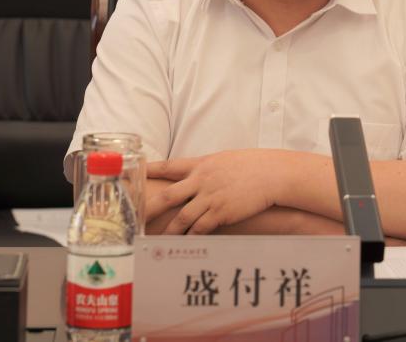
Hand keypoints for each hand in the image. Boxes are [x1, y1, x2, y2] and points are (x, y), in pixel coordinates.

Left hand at [146, 149, 287, 234]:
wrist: (270, 174)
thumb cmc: (250, 165)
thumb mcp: (223, 160)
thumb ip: (205, 168)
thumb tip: (194, 174)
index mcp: (200, 165)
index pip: (169, 166)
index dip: (150, 170)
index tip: (135, 173)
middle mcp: (201, 180)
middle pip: (169, 196)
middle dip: (150, 208)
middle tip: (135, 217)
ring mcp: (210, 197)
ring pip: (183, 218)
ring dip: (169, 231)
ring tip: (157, 242)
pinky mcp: (221, 212)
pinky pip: (201, 228)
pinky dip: (191, 238)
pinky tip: (184, 245)